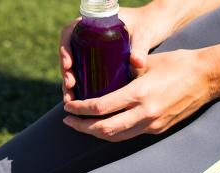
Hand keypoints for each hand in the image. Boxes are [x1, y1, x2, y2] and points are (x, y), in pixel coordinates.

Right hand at [59, 7, 175, 102]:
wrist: (154, 28)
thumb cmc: (147, 25)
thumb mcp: (143, 34)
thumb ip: (140, 47)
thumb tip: (136, 63)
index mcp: (92, 23)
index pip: (69, 33)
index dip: (65, 49)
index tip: (69, 65)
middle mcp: (87, 36)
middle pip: (68, 54)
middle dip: (66, 72)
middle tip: (70, 86)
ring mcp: (90, 50)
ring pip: (73, 67)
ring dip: (69, 83)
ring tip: (70, 99)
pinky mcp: (97, 62)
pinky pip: (81, 73)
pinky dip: (78, 87)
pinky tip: (78, 101)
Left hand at [62, 49, 215, 141]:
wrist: (208, 78)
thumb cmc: (177, 63)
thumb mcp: (147, 63)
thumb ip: (124, 72)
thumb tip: (100, 79)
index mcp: (139, 94)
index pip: (101, 108)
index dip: (80, 109)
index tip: (68, 106)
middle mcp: (144, 113)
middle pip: (104, 129)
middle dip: (82, 127)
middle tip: (67, 120)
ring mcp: (152, 124)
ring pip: (116, 137)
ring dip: (95, 133)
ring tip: (81, 125)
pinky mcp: (158, 129)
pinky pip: (129, 134)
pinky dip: (113, 132)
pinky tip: (103, 125)